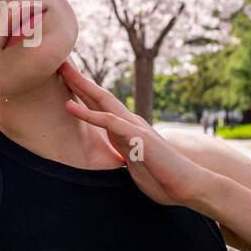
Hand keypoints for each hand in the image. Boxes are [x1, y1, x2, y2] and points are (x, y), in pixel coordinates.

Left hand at [58, 59, 215, 206]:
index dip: (83, 93)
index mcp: (127, 130)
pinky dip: (88, 113)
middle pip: (100, 97)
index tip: (66, 82)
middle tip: (61, 63)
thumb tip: (117, 157)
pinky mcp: (137, 137)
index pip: (101, 107)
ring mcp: (134, 128)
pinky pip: (109, 122)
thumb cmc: (164, 179)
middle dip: (80, 80)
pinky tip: (70, 106)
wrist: (189, 186)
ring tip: (64, 71)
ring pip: (103, 101)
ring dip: (82, 85)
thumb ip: (125, 155)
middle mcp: (130, 123)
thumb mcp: (135, 165)